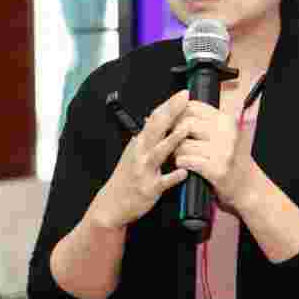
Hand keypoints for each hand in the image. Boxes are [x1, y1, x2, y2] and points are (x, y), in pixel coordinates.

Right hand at [89, 89, 191, 229]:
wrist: (111, 204)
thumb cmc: (125, 177)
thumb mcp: (133, 153)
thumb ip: (145, 137)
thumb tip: (153, 119)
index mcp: (139, 143)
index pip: (154, 118)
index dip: (168, 105)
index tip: (182, 93)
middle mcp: (140, 153)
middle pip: (156, 128)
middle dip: (171, 112)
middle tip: (185, 98)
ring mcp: (144, 170)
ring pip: (159, 152)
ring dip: (173, 139)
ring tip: (187, 128)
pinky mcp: (148, 189)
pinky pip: (162, 182)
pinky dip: (173, 176)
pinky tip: (184, 171)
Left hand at [173, 100, 256, 211]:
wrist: (245, 185)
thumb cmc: (227, 157)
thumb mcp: (221, 132)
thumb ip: (202, 118)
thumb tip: (173, 106)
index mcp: (225, 119)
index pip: (191, 107)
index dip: (178, 117)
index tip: (177, 126)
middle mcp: (226, 132)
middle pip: (184, 125)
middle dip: (175, 136)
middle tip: (180, 145)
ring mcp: (223, 151)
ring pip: (182, 145)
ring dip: (177, 153)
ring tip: (187, 157)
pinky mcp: (217, 169)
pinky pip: (186, 160)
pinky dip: (182, 163)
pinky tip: (188, 166)